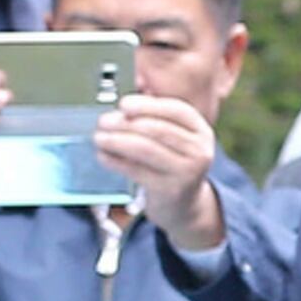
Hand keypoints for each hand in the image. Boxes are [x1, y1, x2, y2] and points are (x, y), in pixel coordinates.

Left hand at [94, 93, 225, 254]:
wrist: (184, 203)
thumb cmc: (172, 162)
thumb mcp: (174, 137)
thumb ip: (154, 115)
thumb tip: (126, 97)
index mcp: (201, 130)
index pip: (176, 110)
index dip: (148, 105)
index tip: (123, 105)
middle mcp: (200, 150)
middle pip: (158, 130)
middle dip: (126, 123)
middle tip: (103, 121)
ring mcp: (188, 172)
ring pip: (146, 150)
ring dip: (117, 141)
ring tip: (99, 138)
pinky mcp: (171, 190)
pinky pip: (137, 171)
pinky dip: (115, 161)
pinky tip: (103, 156)